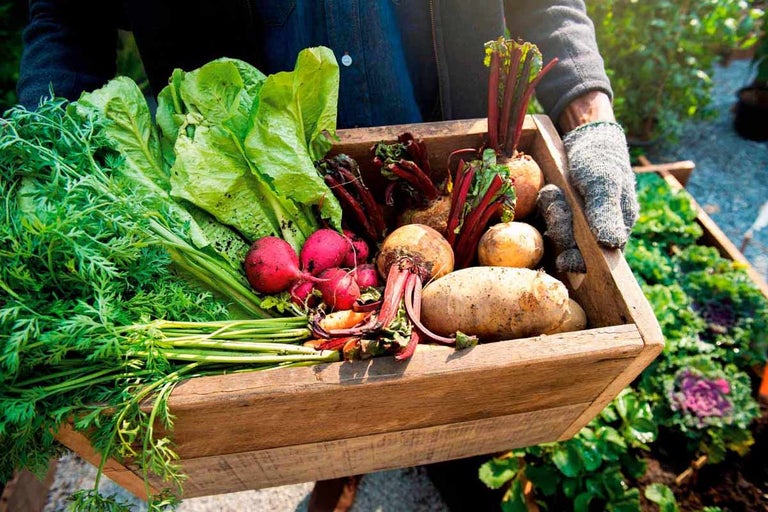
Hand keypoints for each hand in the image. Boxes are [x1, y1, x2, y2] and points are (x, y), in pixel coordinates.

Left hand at [537, 121, 638, 273]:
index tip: (565, 261)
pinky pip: (547, 218)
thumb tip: (611, 244)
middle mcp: (595, 230)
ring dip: (553, 215)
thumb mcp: (605, 183)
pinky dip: (546, 205)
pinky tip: (550, 191)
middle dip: (562, 231)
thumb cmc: (601, 160)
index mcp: (615, 228)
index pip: (598, 259)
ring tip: (554, 192)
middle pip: (573, 248)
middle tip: (559, 208)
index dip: (580, 263)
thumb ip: (606, 212)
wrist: (585, 138)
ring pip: (558, 233)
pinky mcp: (558, 212)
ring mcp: (575, 221)